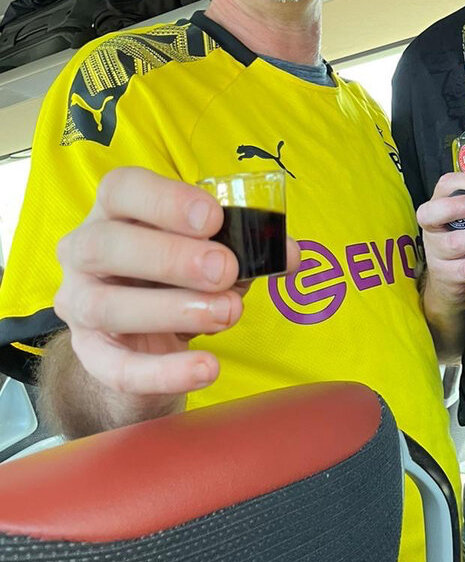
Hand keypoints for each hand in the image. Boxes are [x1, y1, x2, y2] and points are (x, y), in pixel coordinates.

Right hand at [54, 166, 300, 397]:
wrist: (145, 342)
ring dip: (172, 310)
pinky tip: (206, 368)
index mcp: (114, 211)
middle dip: (171, 257)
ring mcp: (79, 304)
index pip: (122, 189)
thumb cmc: (177, 276)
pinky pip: (118, 367)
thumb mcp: (212, 252)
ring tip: (227, 314)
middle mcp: (85, 251)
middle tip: (226, 270)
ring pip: (108, 306)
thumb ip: (247, 247)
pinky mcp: (91, 355)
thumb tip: (288, 252)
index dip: (166, 200)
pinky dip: (165, 372)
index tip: (213, 217)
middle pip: (106, 245)